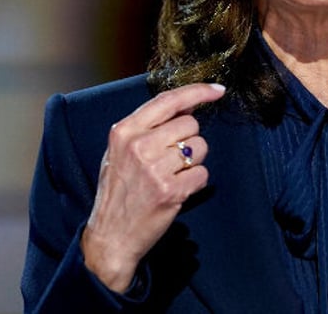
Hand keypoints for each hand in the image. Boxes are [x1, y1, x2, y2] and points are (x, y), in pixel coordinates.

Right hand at [80, 82, 224, 291]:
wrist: (110, 237)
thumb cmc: (119, 190)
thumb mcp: (122, 150)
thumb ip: (150, 126)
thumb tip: (189, 105)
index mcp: (125, 131)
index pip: (168, 100)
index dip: (197, 91)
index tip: (217, 90)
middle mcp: (139, 146)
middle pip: (190, 124)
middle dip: (189, 139)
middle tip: (171, 160)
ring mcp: (154, 169)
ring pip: (200, 147)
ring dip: (193, 162)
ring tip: (171, 175)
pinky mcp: (170, 191)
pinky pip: (202, 174)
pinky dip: (194, 182)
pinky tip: (176, 191)